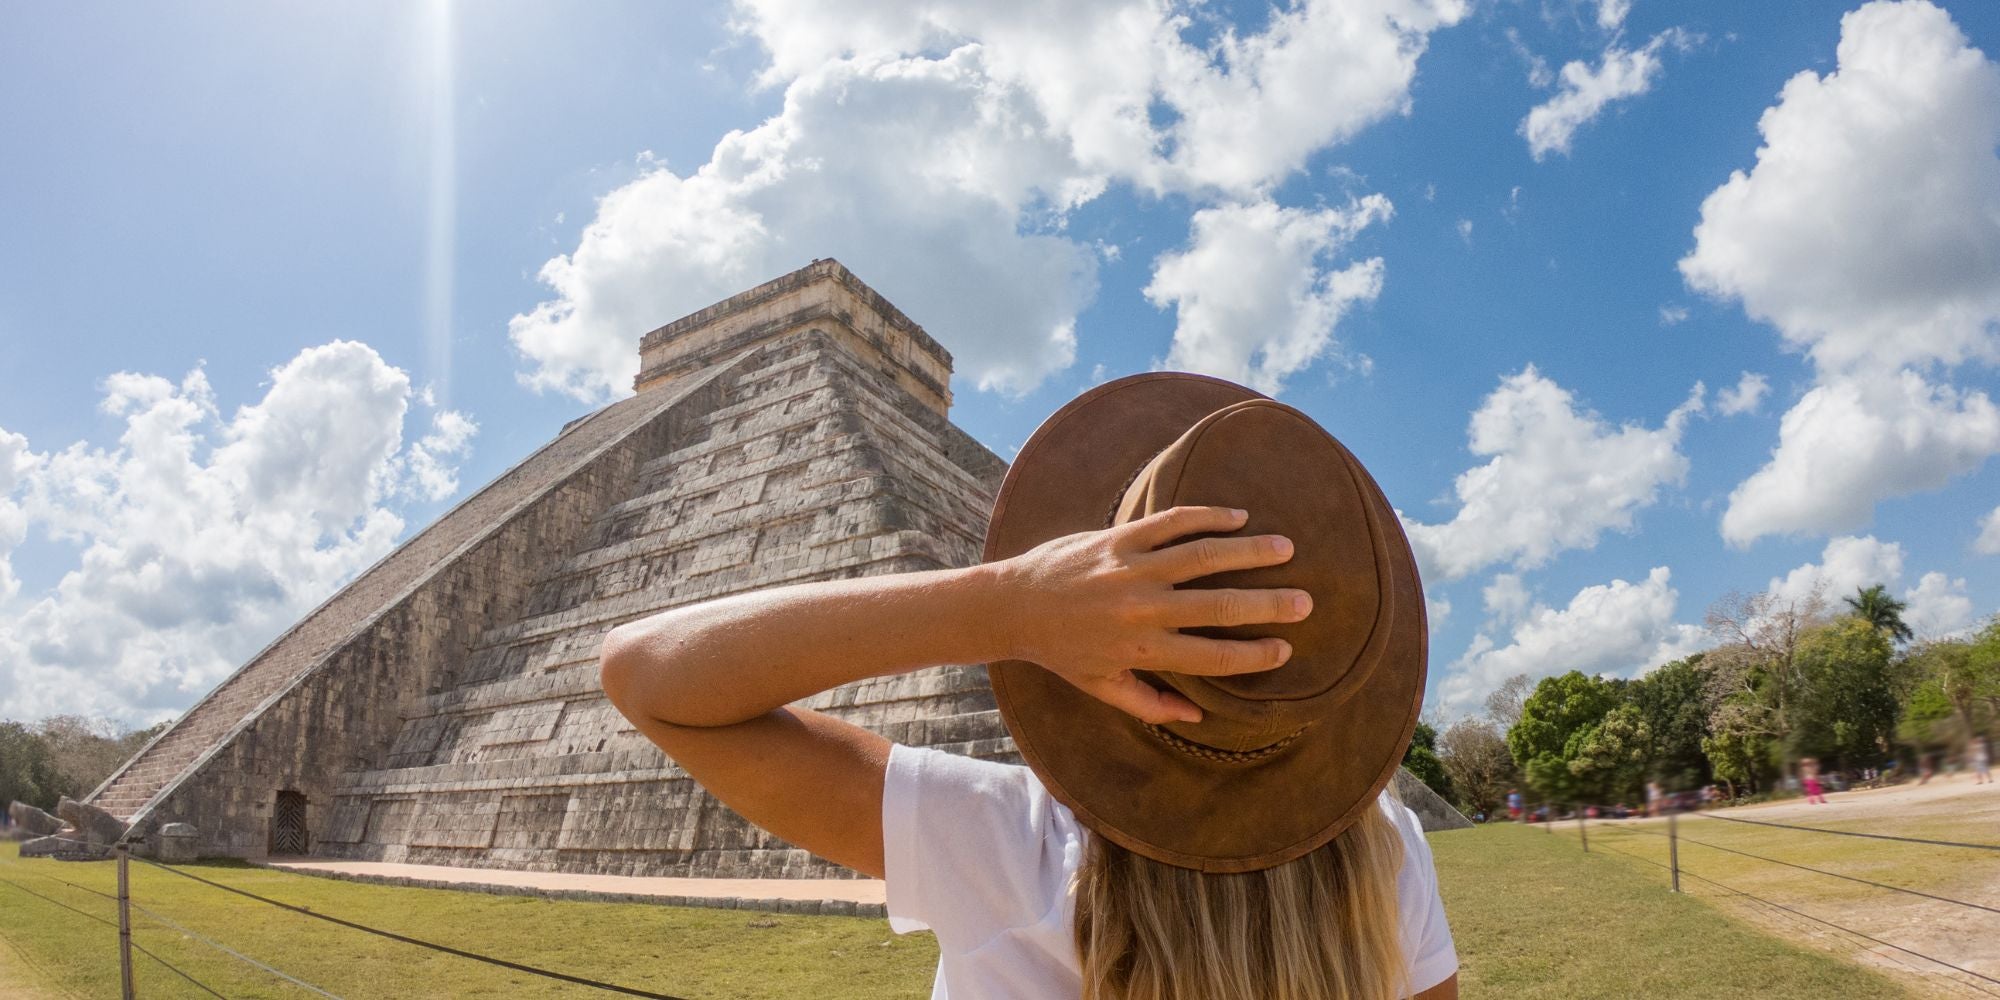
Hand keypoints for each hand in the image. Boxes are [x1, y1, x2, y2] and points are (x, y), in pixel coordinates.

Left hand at [992, 505, 1309, 724]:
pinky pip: (1171, 522)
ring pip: (1204, 556)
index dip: (1255, 654)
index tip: (1285, 648)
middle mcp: (1143, 609)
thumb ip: (1150, 705)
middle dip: (1269, 604)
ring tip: (1284, 548)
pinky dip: (1208, 516)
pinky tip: (1237, 517)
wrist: (1012, 605)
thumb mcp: (1102, 687)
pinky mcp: (1119, 538)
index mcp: (1143, 651)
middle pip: (1222, 606)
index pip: (1214, 656)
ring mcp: (1132, 569)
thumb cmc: (1060, 651)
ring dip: (1250, 551)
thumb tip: (1197, 717)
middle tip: (1305, 601)